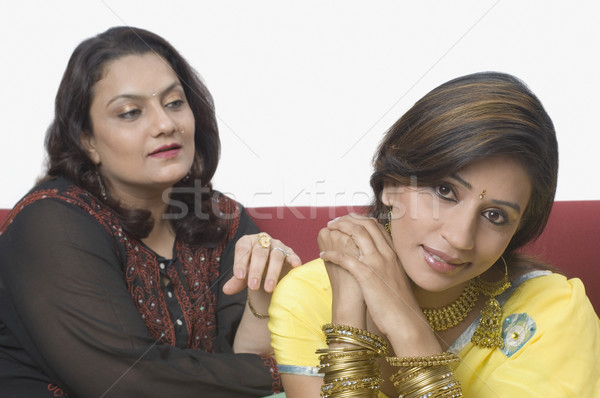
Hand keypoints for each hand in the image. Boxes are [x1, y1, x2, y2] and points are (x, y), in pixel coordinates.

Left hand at [222, 233, 301, 294]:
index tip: (239, 277)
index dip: (240, 262)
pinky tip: (295, 266)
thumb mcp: (243, 277)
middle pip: (259, 252)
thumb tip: (226, 290)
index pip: (243, 249)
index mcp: (247, 242)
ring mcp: (277, 245)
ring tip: (269, 288)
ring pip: (275, 255)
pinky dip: (294, 260)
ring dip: (272, 272)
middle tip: (253, 286)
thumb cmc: (252, 271)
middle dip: (256, 270)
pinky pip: (292, 255)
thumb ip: (236, 282)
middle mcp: (262, 240)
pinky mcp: (290, 253)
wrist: (268, 272)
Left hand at [319, 214, 419, 337]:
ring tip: (329, 229)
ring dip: (340, 228)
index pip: (377, 226)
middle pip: (366, 225)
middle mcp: (386, 254)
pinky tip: (323, 255)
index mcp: (394, 254)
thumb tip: (376, 262)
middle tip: (334, 222)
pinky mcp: (367, 275)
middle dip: (348, 219)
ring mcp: (377, 263)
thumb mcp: (397, 278)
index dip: (360, 220)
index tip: (348, 220)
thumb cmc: (400, 304)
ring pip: (357, 234)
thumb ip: (388, 266)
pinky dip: (332, 253)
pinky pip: (345, 257)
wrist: (407, 320)